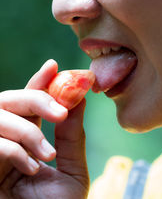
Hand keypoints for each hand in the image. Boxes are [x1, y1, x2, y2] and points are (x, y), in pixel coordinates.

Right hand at [0, 60, 88, 198]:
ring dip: (27, 131)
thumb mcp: (72, 171)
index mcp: (29, 139)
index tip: (54, 65)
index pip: (31, 102)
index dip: (40, 81)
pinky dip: (13, 149)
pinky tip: (30, 168)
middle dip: (36, 98)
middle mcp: (8, 139)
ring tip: (47, 155)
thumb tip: (80, 98)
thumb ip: (74, 136)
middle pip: (11, 99)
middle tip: (60, 112)